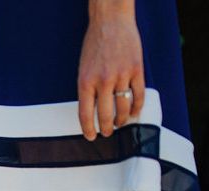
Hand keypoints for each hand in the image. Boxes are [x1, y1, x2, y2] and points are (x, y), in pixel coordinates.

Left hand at [78, 14, 144, 139]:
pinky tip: (134, 112)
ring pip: (123, 108)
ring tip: (119, 123)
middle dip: (106, 128)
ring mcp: (122, 75)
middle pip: (106, 115)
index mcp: (85, 82)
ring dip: (121, 120)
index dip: (88, 130)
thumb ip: (88, 90)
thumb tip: (93, 112)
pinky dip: (137, 107)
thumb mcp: (83, 70)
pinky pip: (138, 94)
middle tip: (106, 133)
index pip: (85, 114)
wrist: (111, 22)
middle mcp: (103, 81)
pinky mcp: (137, 69)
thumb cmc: (94, 46)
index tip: (91, 137)